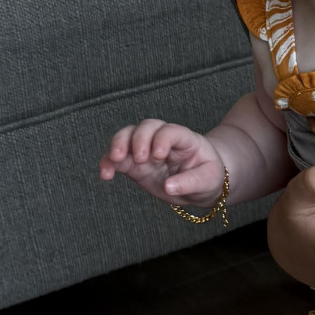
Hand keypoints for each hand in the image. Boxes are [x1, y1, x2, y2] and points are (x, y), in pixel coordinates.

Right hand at [100, 119, 224, 203]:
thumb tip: (169, 187)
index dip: (162, 138)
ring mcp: (146, 150)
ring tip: (114, 160)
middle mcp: (163, 140)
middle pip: (147, 127)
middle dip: (139, 139)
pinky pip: (117, 158)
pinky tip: (105, 174)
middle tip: (140, 158)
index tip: (158, 155)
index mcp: (185, 139)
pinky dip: (108, 163)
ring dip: (118, 145)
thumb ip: (190, 182)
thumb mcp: (208, 180)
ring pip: (128, 136)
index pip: (171, 130)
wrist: (200, 184)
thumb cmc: (208, 176)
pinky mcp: (134, 164)